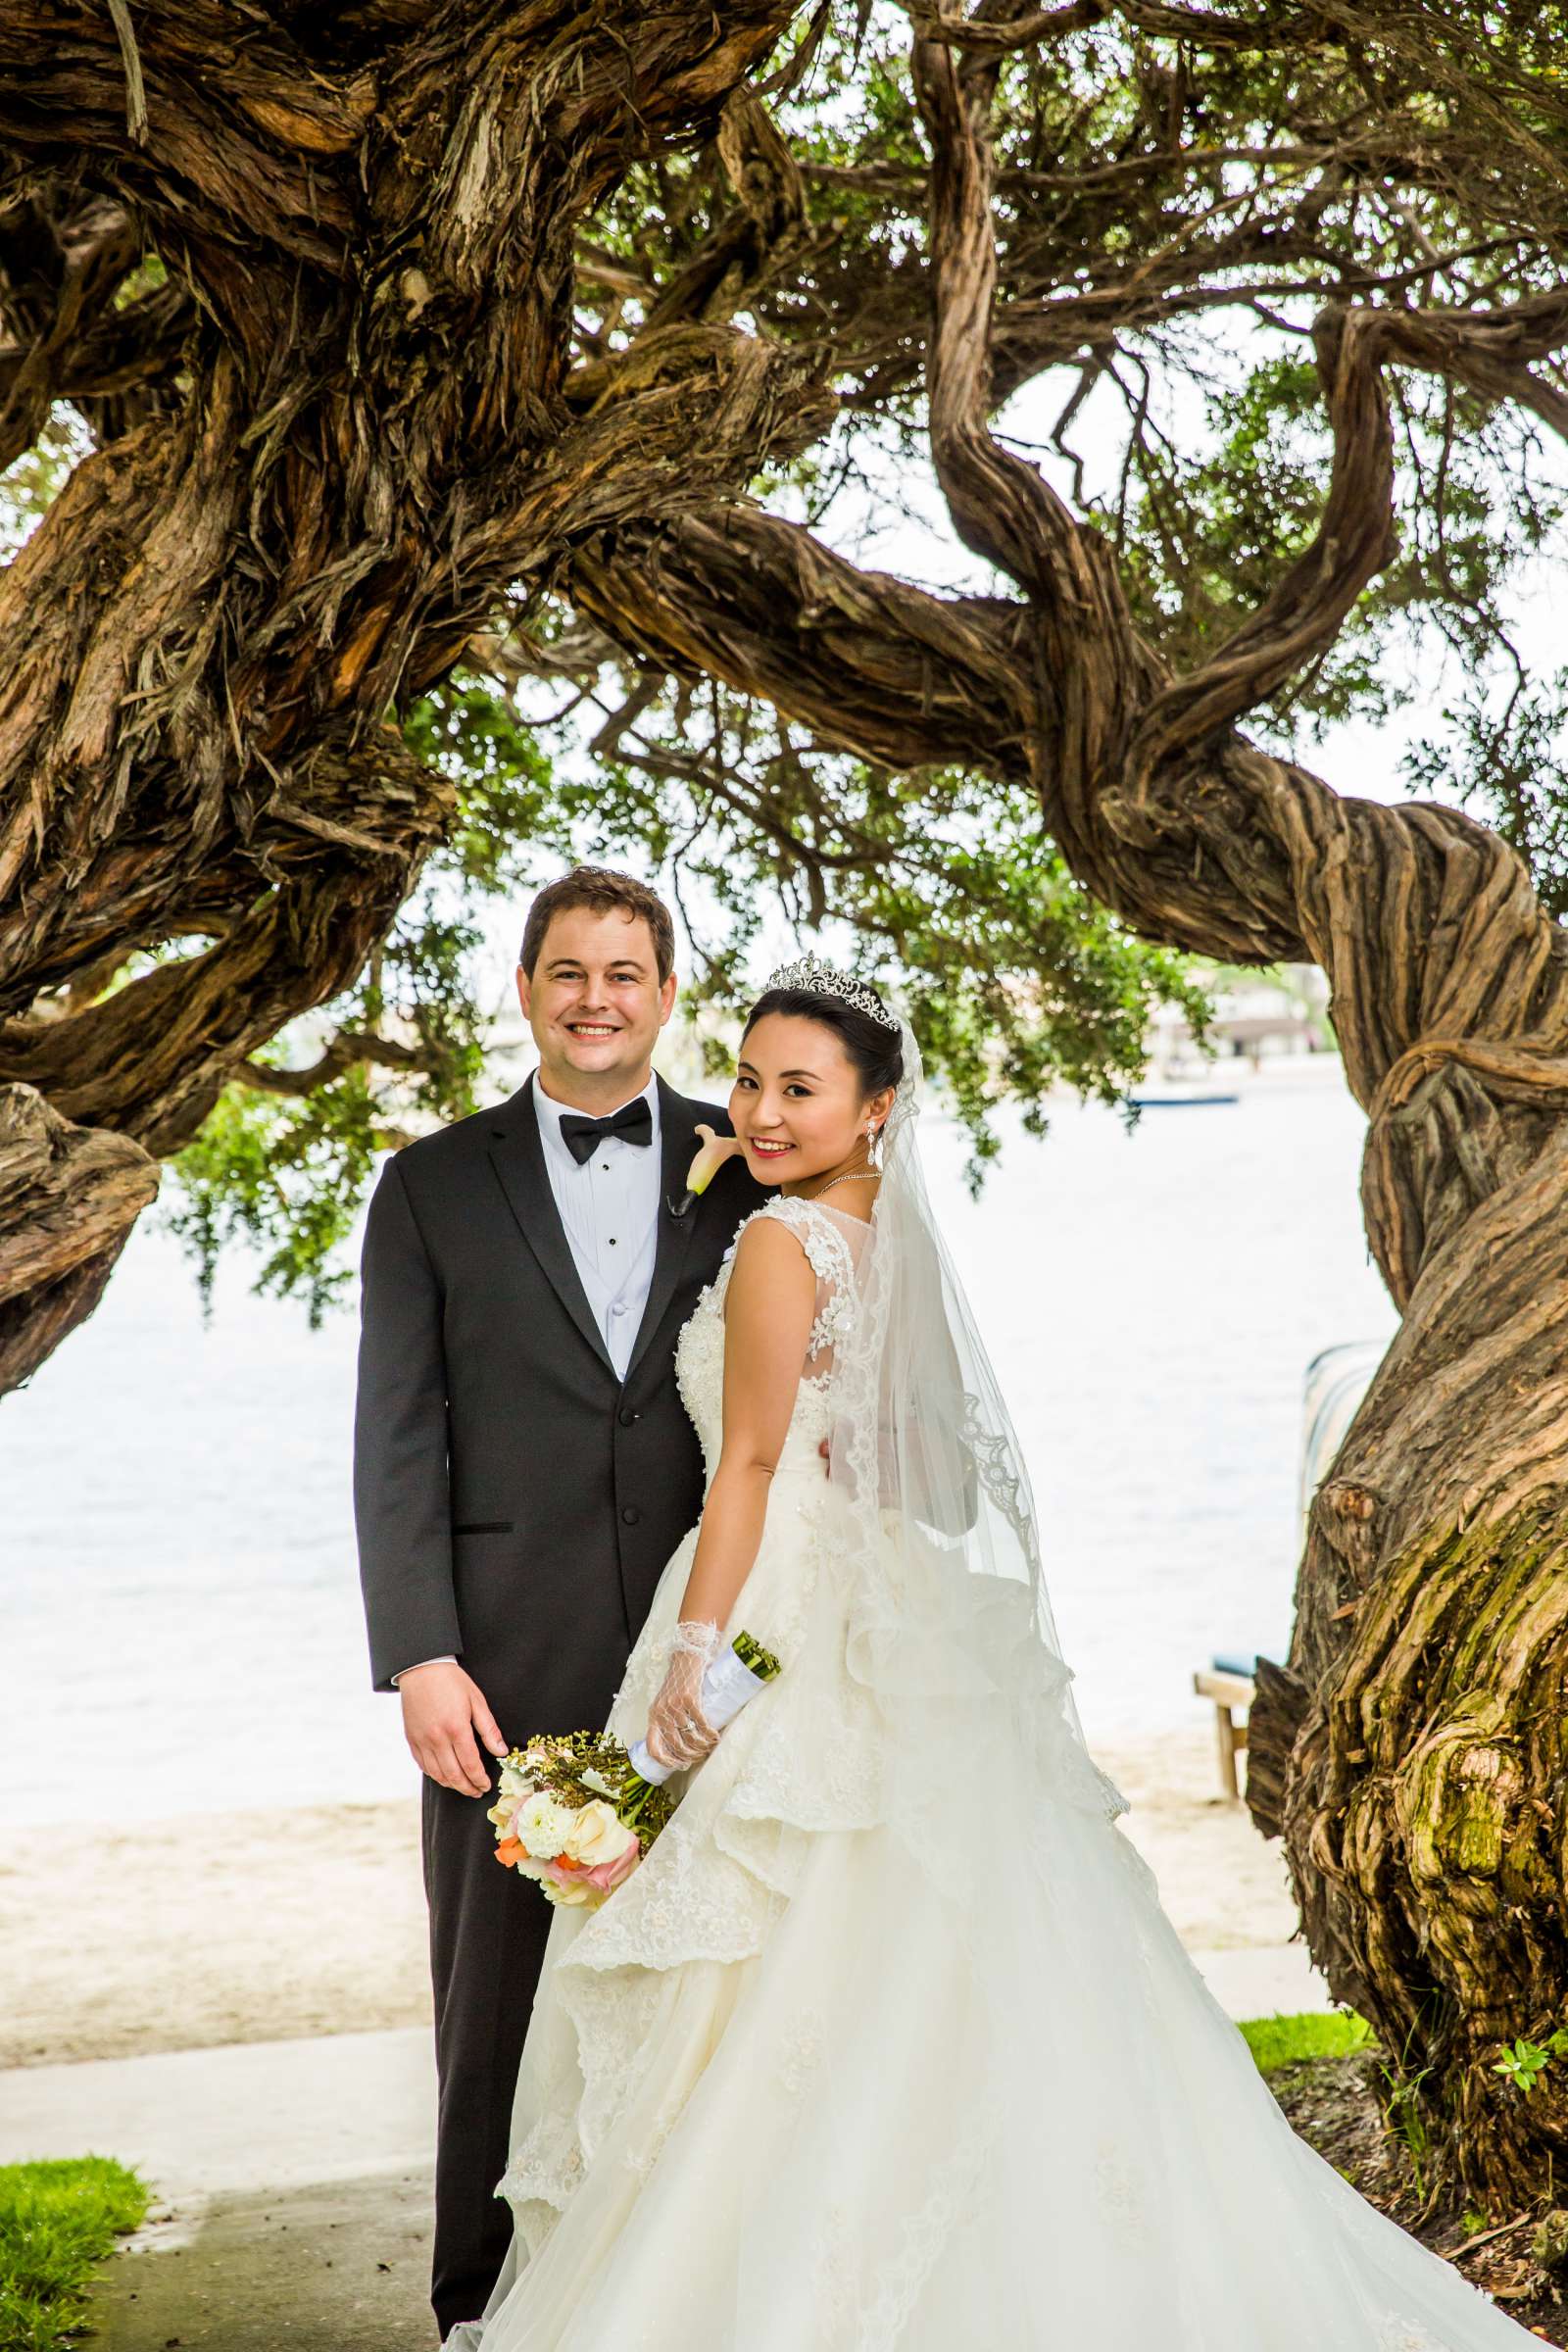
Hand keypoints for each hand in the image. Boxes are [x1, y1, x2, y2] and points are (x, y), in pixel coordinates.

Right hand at [400, 1662, 506, 1796]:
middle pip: (453, 1775)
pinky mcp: (411, 1740)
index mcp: (456, 1728)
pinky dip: (435, 1775)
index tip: (486, 1786)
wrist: (421, 1668)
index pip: (470, 1765)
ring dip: (452, 1785)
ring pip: (437, 1774)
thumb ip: (489, 1729)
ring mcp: (422, 1741)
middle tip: (477, 1792)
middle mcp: (437, 1739)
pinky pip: (423, 1765)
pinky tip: (445, 1775)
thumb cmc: (452, 1682)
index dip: (480, 1779)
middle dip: (467, 1788)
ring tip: (463, 1786)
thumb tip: (501, 1752)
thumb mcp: (477, 1701)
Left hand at [644, 1620, 722, 1771]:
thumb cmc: (678, 1682)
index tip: (680, 1764)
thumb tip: (679, 1746)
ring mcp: (674, 1705)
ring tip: (709, 1745)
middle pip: (675, 1745)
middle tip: (700, 1755)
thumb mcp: (665, 1702)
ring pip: (689, 1736)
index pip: (653, 1746)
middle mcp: (661, 1712)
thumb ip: (667, 1720)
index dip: (666, 1761)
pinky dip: (709, 1733)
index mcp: (653, 1715)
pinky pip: (700, 1723)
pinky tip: (715, 1736)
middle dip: (690, 1755)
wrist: (686, 1656)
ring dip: (702, 1745)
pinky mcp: (689, 1698)